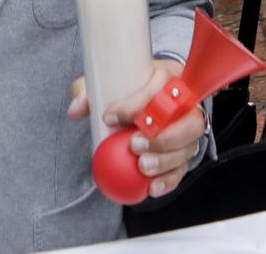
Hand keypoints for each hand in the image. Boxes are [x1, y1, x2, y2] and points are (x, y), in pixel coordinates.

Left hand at [68, 60, 204, 200]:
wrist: (142, 104)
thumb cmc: (124, 90)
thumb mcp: (103, 85)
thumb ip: (87, 93)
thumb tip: (76, 109)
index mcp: (169, 77)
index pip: (161, 86)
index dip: (137, 103)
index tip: (109, 116)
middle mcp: (186, 103)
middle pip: (189, 120)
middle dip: (162, 136)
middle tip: (133, 145)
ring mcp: (189, 130)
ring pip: (188, 146)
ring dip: (165, 159)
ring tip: (142, 167)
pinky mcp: (186, 152)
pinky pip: (183, 168)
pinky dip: (168, 180)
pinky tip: (151, 188)